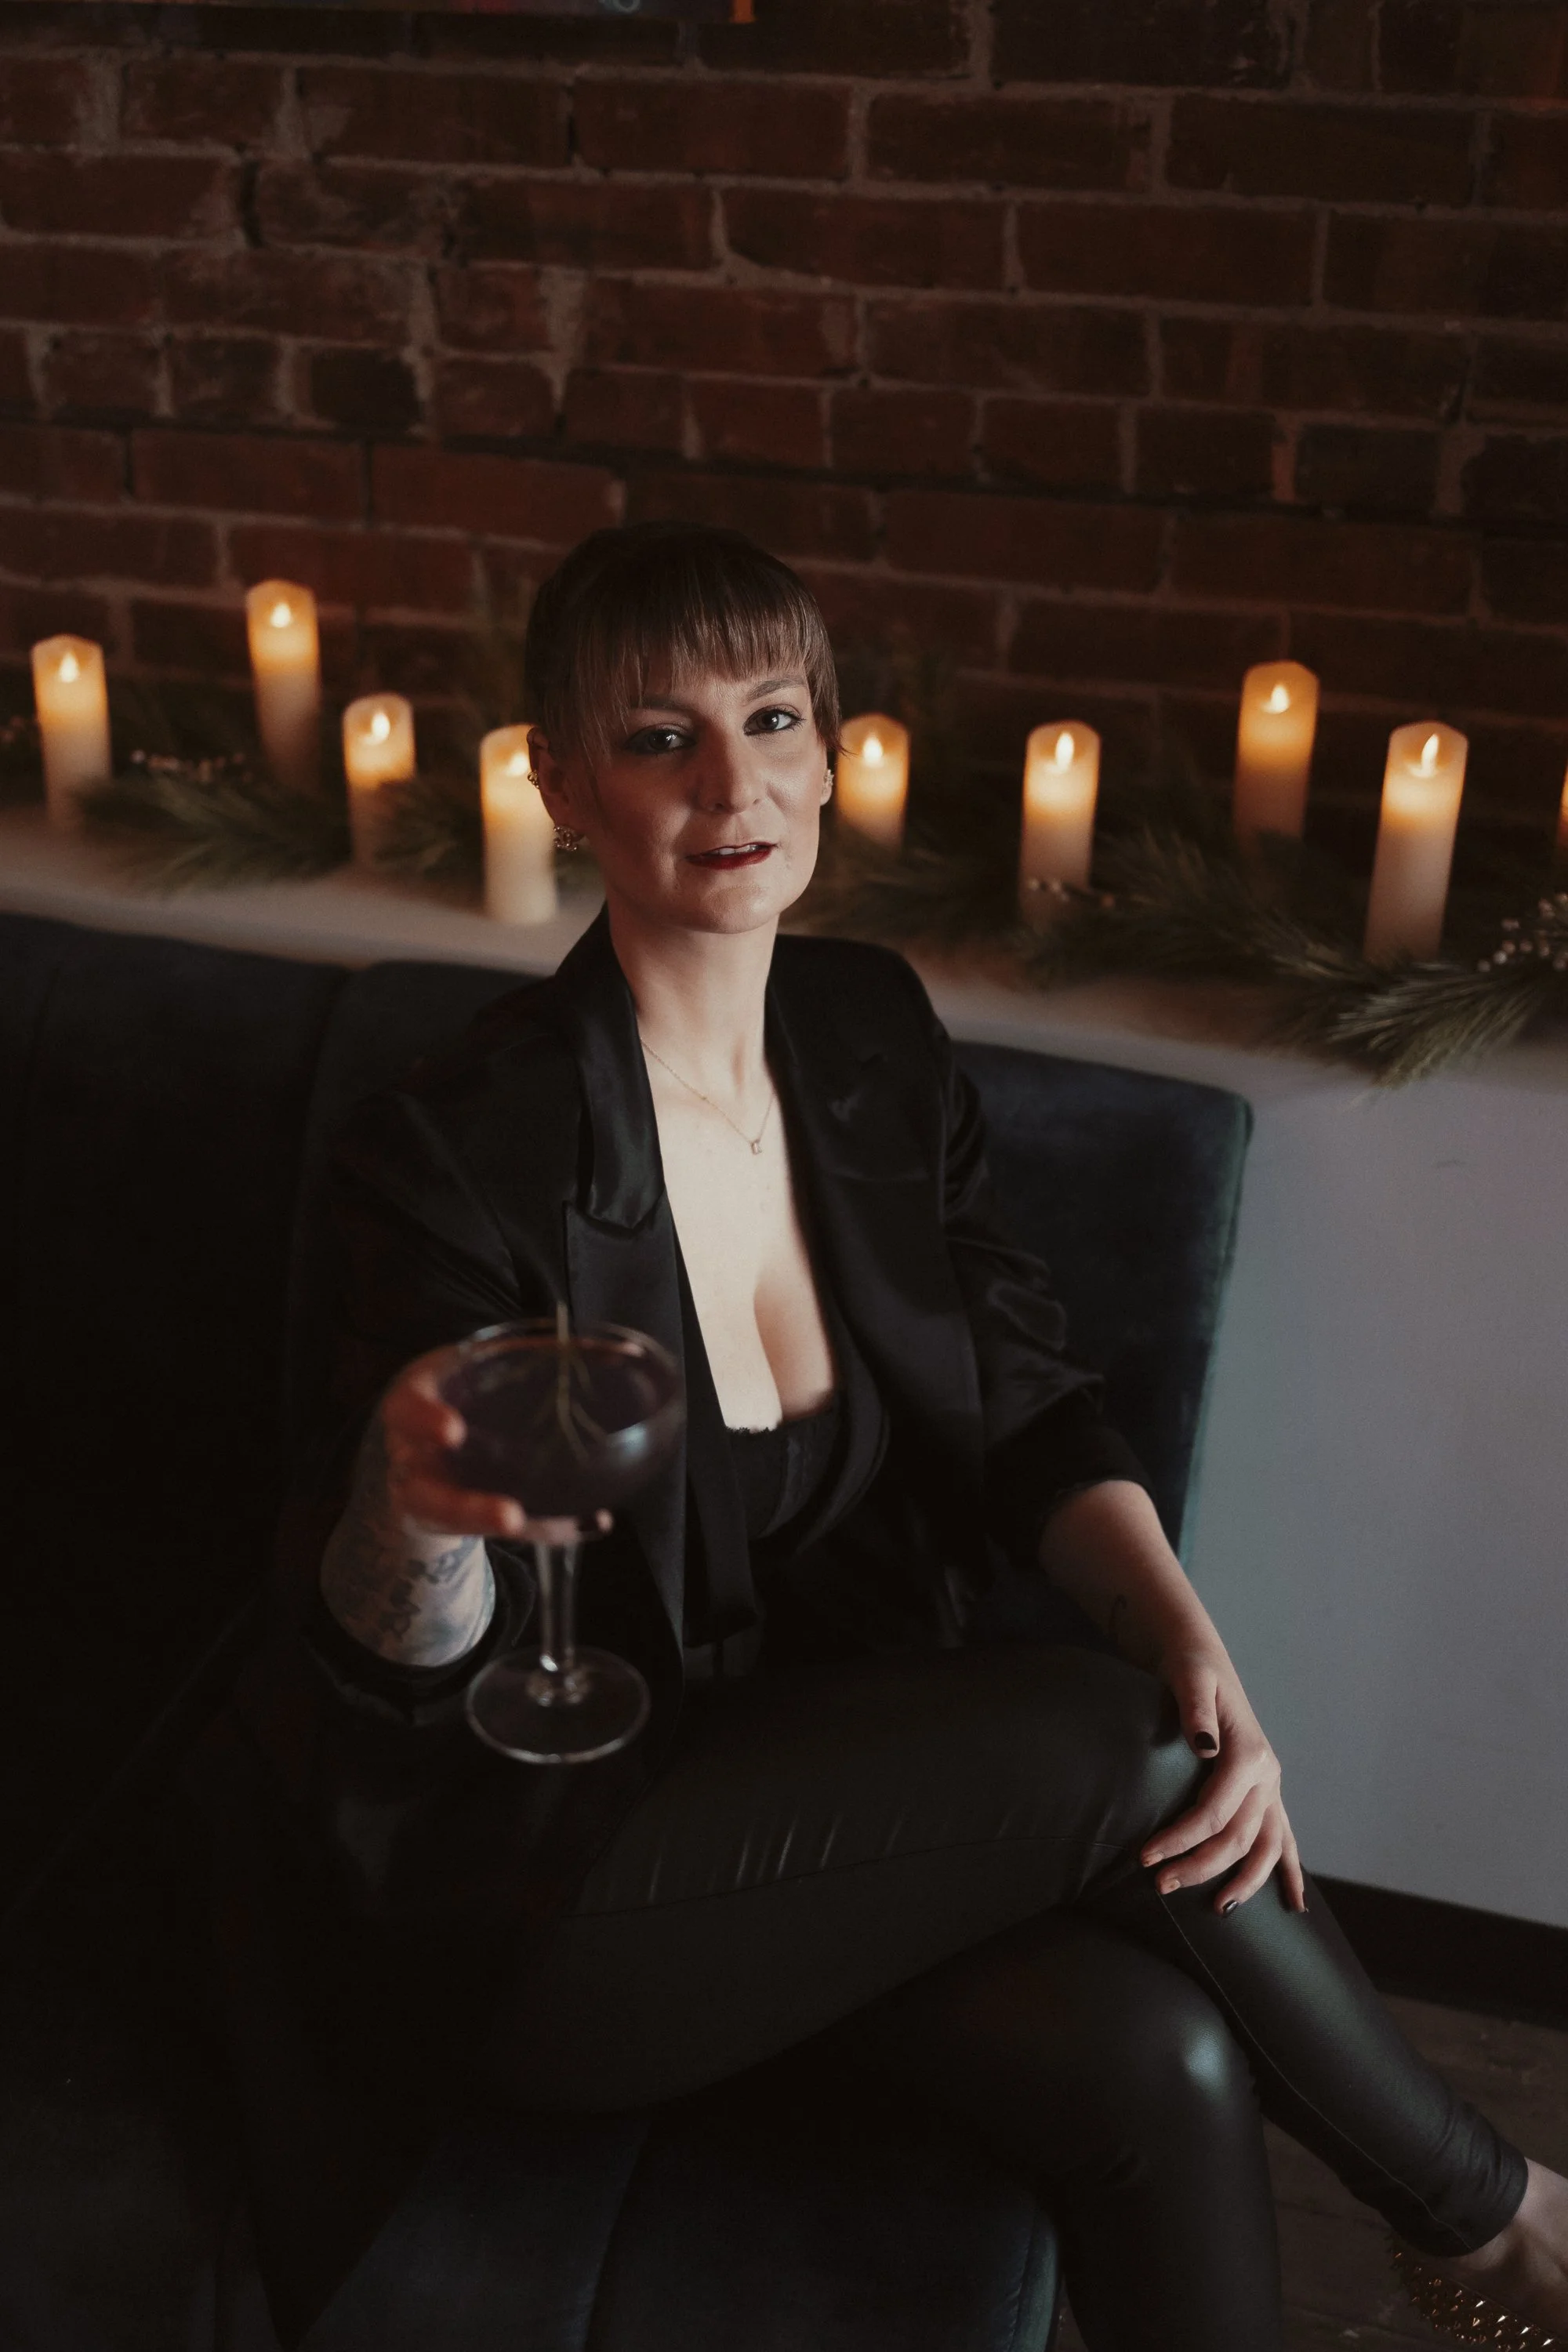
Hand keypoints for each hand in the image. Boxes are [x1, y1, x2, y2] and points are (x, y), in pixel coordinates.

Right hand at [381, 1351, 605, 1548]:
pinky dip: (547, 1529)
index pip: (405, 1409)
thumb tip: (625, 1352)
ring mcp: (430, 1495)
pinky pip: (501, 1530)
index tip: (453, 1431)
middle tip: (510, 1516)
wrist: (424, 1429)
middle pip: (426, 1494)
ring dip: (503, 1529)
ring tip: (541, 1532)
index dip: (424, 1420)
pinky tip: (591, 1524)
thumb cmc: (464, 1386)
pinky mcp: (458, 1519)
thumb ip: (542, 1357)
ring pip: (457, 1525)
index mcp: (412, 1404)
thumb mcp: (484, 1361)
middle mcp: (412, 1457)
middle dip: (467, 1509)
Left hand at [1140, 1645, 1306, 1915]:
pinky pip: (1283, 1838)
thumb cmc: (1190, 1668)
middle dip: (1201, 1866)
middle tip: (1160, 1885)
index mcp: (1249, 1753)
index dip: (1181, 1839)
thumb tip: (1205, 1746)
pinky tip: (1294, 1904)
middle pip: (1239, 1838)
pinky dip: (1289, 1871)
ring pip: (1268, 1848)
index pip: (1214, 1812)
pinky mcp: (1266, 1792)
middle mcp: (1267, 1776)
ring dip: (1245, 1883)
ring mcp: (1270, 1787)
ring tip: (1218, 1909)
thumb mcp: (1189, 1677)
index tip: (1146, 1857)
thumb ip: (1195, 1709)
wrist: (1200, 1659)